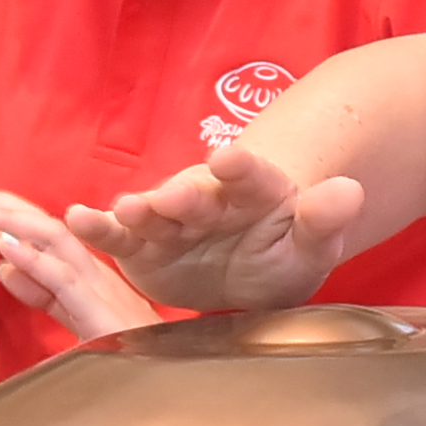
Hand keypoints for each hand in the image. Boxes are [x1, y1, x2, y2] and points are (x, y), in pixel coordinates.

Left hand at [0, 179, 157, 342]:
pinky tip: (7, 247)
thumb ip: (41, 292)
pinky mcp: (99, 310)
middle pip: (37, 222)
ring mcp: (96, 285)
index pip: (34, 228)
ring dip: (8, 221)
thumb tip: (5, 267)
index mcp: (80, 266)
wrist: (164, 379)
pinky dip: (35, 261)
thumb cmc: (125, 350)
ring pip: (50, 239)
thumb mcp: (74, 316)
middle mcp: (88, 266)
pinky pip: (64, 279)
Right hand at [64, 140, 366, 314]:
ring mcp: (172, 221)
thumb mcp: (312, 244)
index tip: (229, 157)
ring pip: (152, 213)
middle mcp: (208, 199)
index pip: (251, 175)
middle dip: (183, 195)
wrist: (251, 268)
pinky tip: (75, 220)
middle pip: (195, 194)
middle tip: (172, 196)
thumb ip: (325, 220)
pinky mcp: (142, 248)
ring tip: (125, 211)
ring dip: (139, 211)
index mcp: (255, 191)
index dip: (241, 166)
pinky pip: (118, 239)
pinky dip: (97, 229)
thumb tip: (349, 190)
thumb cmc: (285, 250)